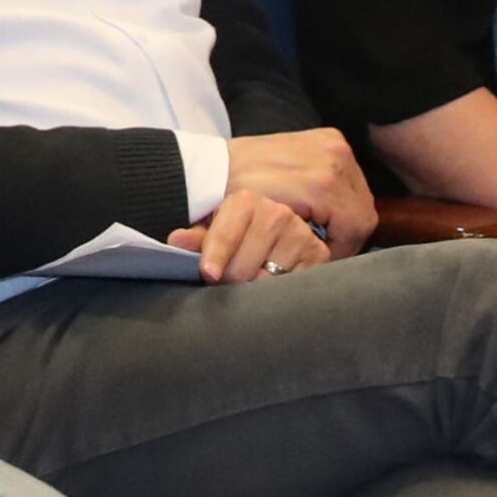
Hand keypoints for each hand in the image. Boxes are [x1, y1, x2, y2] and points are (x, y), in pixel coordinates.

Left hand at [169, 192, 327, 282]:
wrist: (276, 229)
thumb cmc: (236, 232)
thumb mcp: (212, 231)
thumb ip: (196, 238)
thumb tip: (177, 241)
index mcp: (245, 201)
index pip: (226, 235)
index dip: (216, 256)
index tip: (209, 273)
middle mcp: (277, 213)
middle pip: (243, 266)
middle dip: (233, 281)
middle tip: (230, 283)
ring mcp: (300, 233)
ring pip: (267, 280)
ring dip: (255, 291)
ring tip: (251, 283)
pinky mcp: (319, 254)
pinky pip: (292, 286)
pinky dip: (279, 294)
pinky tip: (273, 285)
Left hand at [224, 127, 379, 252]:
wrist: (210, 165)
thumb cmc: (230, 201)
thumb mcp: (255, 233)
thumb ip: (284, 254)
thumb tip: (283, 270)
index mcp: (322, 182)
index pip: (357, 227)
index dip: (342, 249)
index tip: (321, 256)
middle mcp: (334, 157)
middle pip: (362, 210)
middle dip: (345, 232)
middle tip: (320, 244)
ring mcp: (333, 143)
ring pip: (359, 194)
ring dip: (343, 213)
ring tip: (317, 227)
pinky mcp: (329, 137)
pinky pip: (348, 175)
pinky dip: (338, 193)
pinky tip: (316, 206)